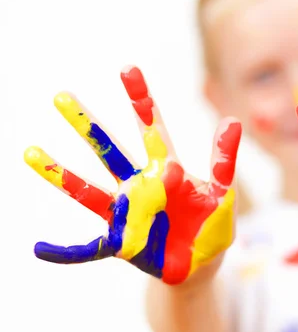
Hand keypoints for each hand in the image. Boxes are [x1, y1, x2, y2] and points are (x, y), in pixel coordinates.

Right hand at [24, 66, 241, 283]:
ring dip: (60, 173)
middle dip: (87, 124)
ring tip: (30, 152)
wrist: (203, 263)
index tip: (128, 68)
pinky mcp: (121, 242)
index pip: (152, 128)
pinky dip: (65, 251)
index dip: (141, 99)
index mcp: (167, 169)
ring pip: (88, 189)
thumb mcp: (225, 192)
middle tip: (62, 96)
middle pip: (110, 150)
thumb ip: (224, 161)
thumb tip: (232, 120)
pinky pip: (88, 249)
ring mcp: (127, 212)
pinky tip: (39, 249)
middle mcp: (140, 185)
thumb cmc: (213, 224)